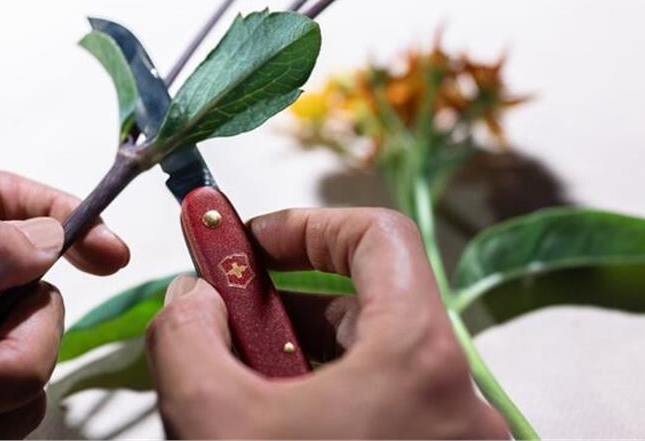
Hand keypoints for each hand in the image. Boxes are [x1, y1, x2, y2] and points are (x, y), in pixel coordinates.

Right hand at [144, 208, 507, 438]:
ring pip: (372, 370)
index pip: (376, 235)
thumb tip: (191, 302)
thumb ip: (186, 337)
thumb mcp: (213, 420)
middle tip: (219, 327)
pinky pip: (384, 419)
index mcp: (419, 356)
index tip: (246, 243)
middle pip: (368, 306)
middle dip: (282, 309)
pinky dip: (326, 413)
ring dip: (297, 367)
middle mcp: (458, 398)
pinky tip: (269, 438)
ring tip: (234, 399)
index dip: (303, 224)